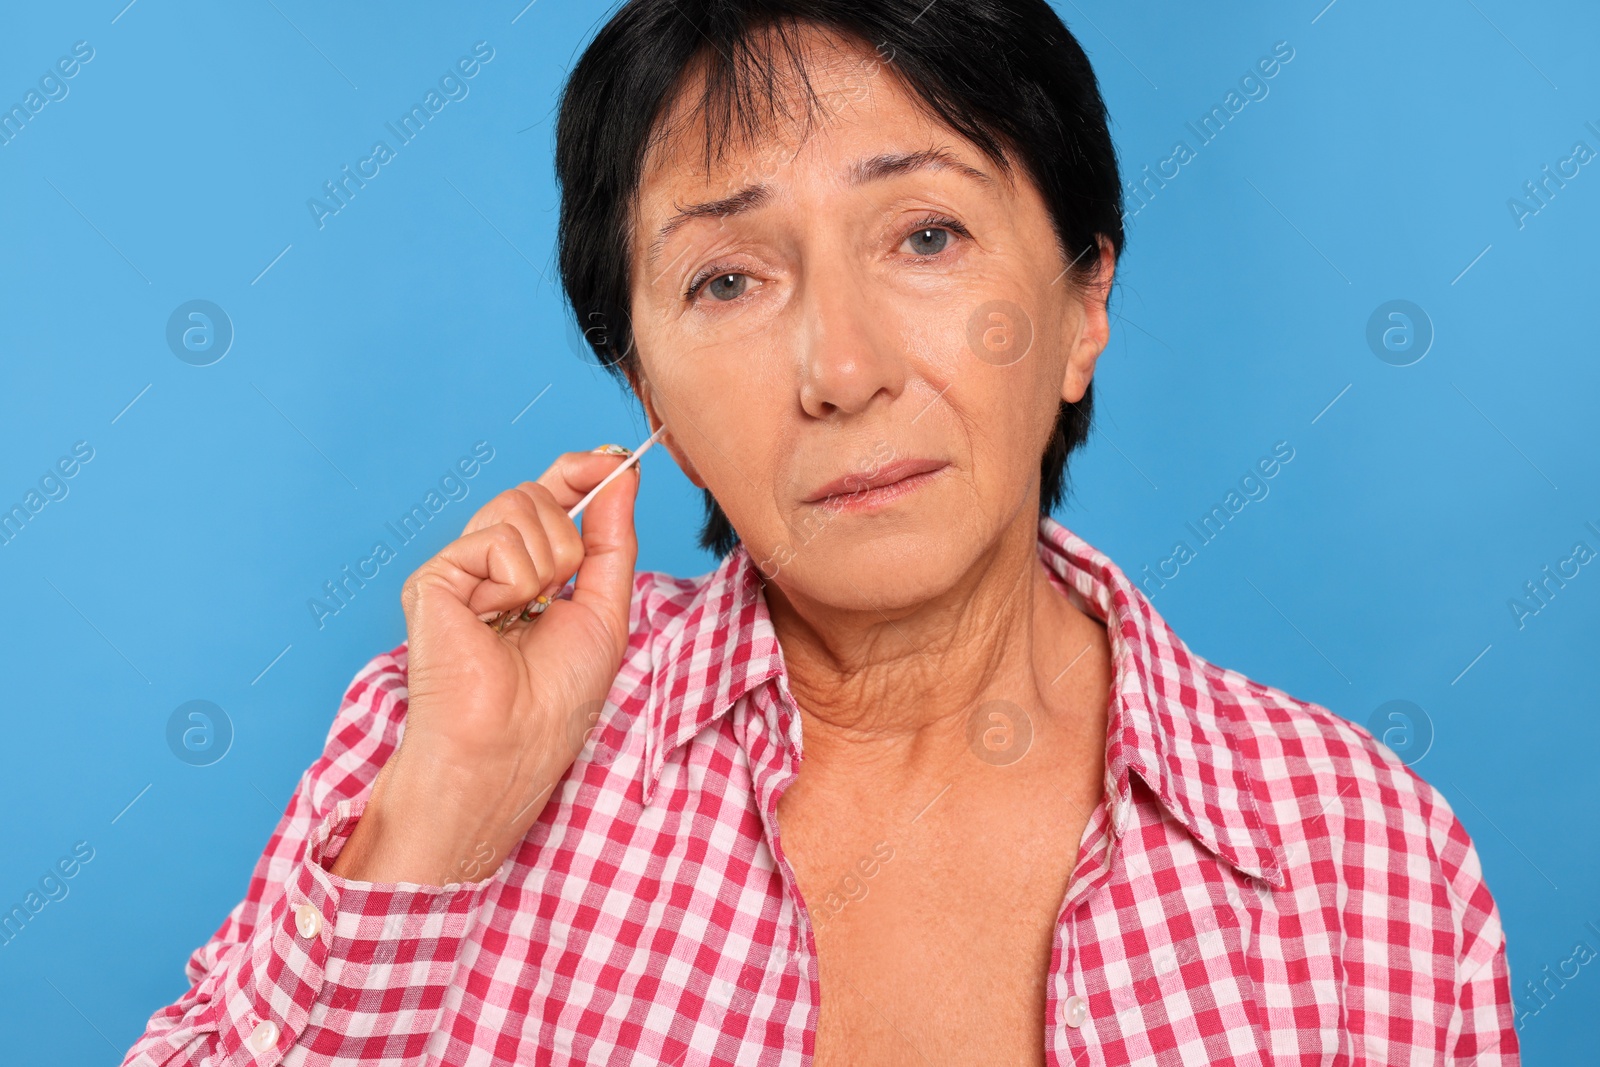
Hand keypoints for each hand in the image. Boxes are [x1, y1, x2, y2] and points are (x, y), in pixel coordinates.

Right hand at [330, 446, 641, 885]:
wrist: (511, 747)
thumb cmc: (554, 700)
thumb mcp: (605, 608)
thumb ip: (612, 537)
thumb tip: (618, 471)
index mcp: (526, 572)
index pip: (549, 496)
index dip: (581, 471)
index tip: (613, 459)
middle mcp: (487, 565)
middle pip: (535, 493)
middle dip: (568, 539)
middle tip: (554, 597)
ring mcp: (457, 571)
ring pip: (518, 507)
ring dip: (546, 565)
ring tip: (523, 616)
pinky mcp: (432, 581)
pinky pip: (495, 541)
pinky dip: (513, 581)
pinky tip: (494, 619)